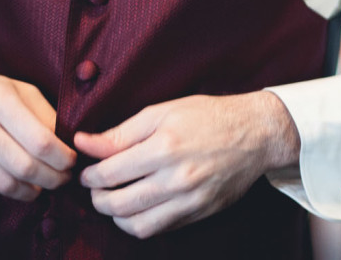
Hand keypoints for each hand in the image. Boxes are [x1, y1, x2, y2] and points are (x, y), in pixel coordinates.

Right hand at [0, 52, 75, 200]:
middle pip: (25, 166)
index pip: (40, 140)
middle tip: (64, 178)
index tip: (72, 161)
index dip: (63, 158)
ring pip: (5, 183)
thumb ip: (43, 113)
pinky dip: (9, 190)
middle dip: (53, 179)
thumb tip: (68, 141)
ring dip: (33, 190)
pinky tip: (20, 184)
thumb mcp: (15, 87)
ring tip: (45, 185)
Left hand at [74, 91, 299, 238]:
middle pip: (119, 204)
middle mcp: (176, 178)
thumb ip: (121, 132)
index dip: (90, 175)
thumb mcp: (163, 111)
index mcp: (164, 147)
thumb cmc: (208, 116)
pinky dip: (140, 224)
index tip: (86, 171)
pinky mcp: (200, 213)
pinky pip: (160, 229)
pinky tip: (137, 209)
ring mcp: (190, 200)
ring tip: (112, 201)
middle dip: (97, 199)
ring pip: (138, 225)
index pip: (111, 172)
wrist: (256, 133)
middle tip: (95, 188)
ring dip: (116, 217)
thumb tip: (84, 142)